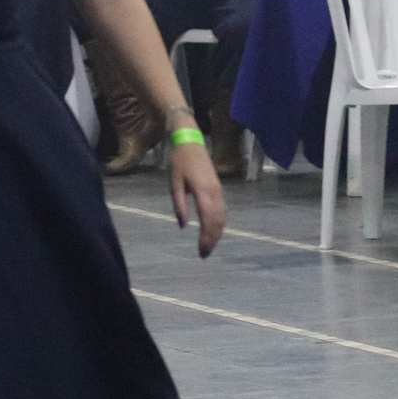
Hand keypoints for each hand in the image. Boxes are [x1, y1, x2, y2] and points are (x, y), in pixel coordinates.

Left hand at [169, 140, 226, 257]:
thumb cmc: (179, 163)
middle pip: (217, 221)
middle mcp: (215, 192)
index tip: (201, 251)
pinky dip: (219, 224)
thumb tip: (183, 226)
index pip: (207, 220)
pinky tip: (213, 232)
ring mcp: (219, 191)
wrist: (191, 144)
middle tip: (204, 254)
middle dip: (212, 240)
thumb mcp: (174, 184)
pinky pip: (222, 211)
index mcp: (203, 191)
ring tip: (209, 247)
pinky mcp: (219, 189)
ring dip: (217, 233)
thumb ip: (179, 205)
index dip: (206, 237)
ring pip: (222, 217)